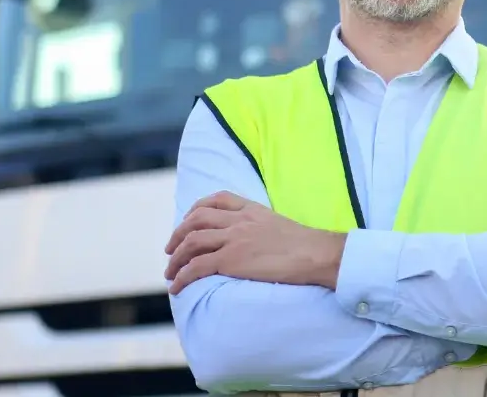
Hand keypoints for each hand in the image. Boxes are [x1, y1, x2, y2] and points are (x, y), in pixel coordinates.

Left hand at [163, 191, 346, 294]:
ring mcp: (234, 239)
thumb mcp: (279, 224)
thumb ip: (261, 226)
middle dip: (178, 234)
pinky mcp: (232, 260)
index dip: (195, 210)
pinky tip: (176, 286)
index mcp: (252, 209)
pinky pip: (197, 267)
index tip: (188, 222)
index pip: (216, 200)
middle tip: (171, 250)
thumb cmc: (306, 245)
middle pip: (196, 220)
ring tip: (170, 272)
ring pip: (192, 242)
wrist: (316, 254)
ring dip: (175, 258)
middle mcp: (239, 221)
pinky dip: (182, 276)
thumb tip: (253, 240)